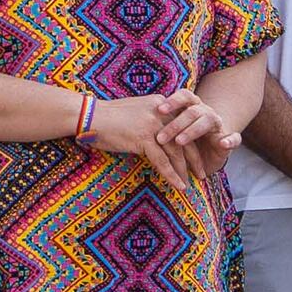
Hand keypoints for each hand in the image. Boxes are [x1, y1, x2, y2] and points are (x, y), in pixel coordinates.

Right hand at [73, 88, 218, 206]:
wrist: (90, 115)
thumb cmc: (108, 117)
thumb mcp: (136, 112)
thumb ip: (151, 119)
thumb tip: (160, 137)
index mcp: (161, 105)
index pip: (183, 125)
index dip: (191, 143)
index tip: (196, 157)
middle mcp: (161, 113)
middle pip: (185, 138)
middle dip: (194, 158)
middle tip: (202, 172)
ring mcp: (153, 125)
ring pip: (176, 152)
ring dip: (185, 170)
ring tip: (191, 183)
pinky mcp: (143, 138)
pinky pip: (162, 161)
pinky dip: (172, 175)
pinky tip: (179, 186)